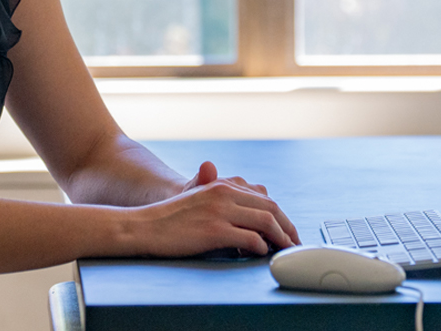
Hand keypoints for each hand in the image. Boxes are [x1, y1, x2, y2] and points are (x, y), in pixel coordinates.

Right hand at [126, 161, 300, 257]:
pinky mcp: (214, 230)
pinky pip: (250, 239)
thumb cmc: (172, 219)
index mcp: (223, 186)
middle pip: (271, 208)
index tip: (288, 230)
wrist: (145, 226)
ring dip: (281, 238)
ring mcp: (220, 211)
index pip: (264, 198)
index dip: (281, 216)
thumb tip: (252, 207)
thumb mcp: (200, 200)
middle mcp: (224, 194)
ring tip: (285, 250)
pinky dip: (261, 248)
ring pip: (266, 222)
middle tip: (294, 243)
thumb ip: (225, 201)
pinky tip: (262, 254)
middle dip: (288, 227)